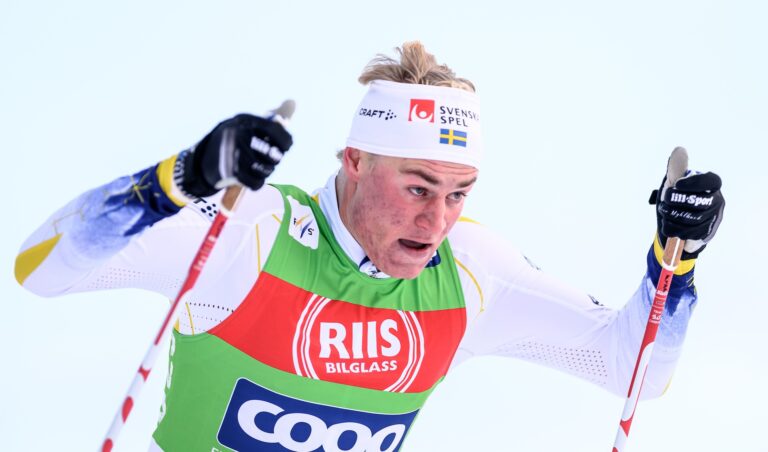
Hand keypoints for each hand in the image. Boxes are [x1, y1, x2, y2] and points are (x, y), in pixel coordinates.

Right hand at [175, 113, 292, 197]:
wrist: (199, 163)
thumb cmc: (228, 143)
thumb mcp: (241, 126)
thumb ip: (265, 120)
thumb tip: (292, 103)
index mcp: (243, 121)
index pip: (274, 130)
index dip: (285, 140)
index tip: (287, 147)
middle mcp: (239, 135)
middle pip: (273, 153)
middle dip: (275, 160)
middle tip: (270, 161)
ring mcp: (235, 153)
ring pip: (266, 169)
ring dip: (265, 172)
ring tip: (258, 169)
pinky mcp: (232, 172)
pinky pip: (257, 182)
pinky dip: (256, 183)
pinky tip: (252, 179)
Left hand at [649, 149, 724, 259]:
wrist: (679, 222)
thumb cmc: (679, 198)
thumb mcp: (675, 183)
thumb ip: (676, 168)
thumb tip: (679, 150)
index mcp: (711, 185)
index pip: (711, 181)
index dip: (694, 183)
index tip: (677, 185)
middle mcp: (716, 201)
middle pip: (699, 202)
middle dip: (676, 202)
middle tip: (665, 200)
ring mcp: (713, 218)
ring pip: (693, 219)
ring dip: (673, 217)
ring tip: (665, 213)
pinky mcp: (706, 234)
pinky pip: (690, 234)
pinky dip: (675, 230)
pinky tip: (669, 226)